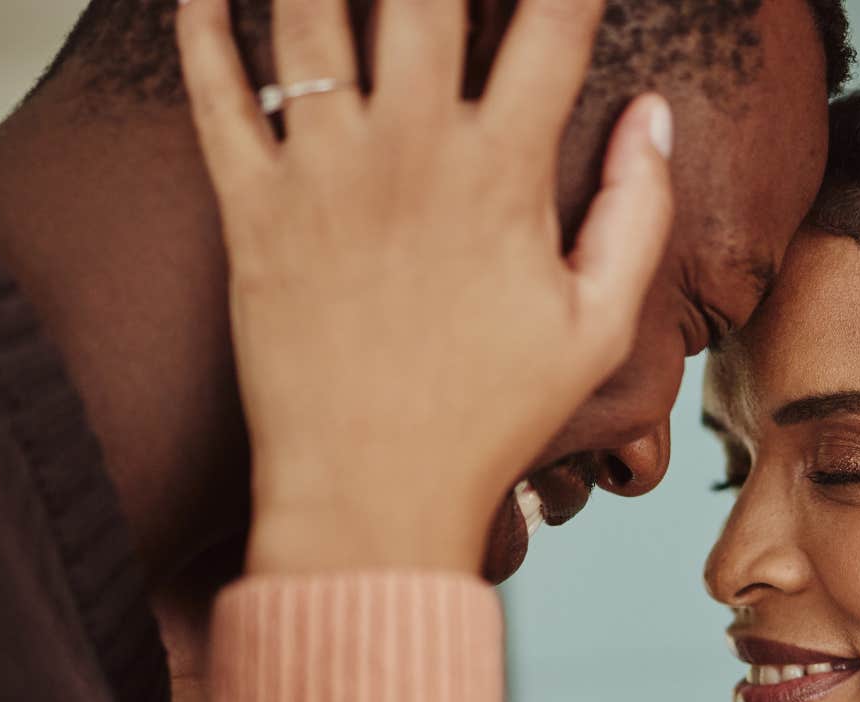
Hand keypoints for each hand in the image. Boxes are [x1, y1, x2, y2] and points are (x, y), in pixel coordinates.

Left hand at [176, 0, 674, 576]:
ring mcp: (323, 174)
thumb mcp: (596, 328)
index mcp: (504, 174)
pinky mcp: (249, 208)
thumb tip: (654, 113)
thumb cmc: (488, 418)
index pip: (550, 23)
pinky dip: (204, 23)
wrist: (367, 496)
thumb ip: (638, 211)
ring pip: (307, 14)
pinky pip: (214, 91)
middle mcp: (411, 153)